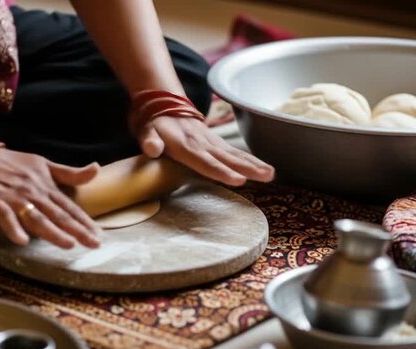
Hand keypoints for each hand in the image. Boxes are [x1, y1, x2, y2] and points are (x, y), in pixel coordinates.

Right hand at [0, 149, 100, 247]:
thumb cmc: (13, 164)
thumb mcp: (44, 164)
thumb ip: (69, 173)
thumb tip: (96, 169)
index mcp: (46, 186)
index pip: (69, 206)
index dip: (84, 221)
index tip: (98, 235)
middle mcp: (34, 193)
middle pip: (58, 214)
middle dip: (76, 230)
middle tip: (93, 244)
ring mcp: (14, 198)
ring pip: (37, 218)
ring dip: (53, 232)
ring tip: (68, 244)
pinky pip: (5, 217)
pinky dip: (13, 228)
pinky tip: (22, 241)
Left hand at [135, 116, 274, 185]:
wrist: (162, 102)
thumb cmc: (152, 123)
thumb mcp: (144, 131)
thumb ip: (149, 141)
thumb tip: (152, 149)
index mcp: (184, 144)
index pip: (204, 161)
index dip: (221, 171)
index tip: (238, 180)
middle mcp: (201, 142)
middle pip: (226, 157)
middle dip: (247, 167)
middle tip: (267, 176)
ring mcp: (210, 141)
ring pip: (234, 154)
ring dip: (254, 164)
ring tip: (271, 174)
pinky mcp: (215, 141)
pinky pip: (234, 151)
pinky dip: (250, 159)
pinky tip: (264, 168)